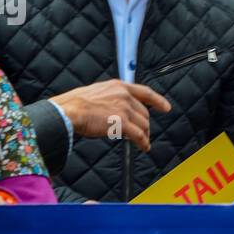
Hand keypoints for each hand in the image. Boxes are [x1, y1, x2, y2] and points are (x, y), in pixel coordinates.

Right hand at [51, 81, 171, 151]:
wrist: (68, 111)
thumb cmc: (74, 105)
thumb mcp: (95, 93)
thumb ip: (109, 98)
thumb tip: (114, 110)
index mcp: (118, 86)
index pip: (145, 92)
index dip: (158, 100)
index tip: (166, 107)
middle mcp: (124, 95)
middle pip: (144, 112)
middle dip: (145, 124)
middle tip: (143, 133)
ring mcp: (124, 108)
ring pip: (143, 124)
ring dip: (144, 135)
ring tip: (143, 142)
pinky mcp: (122, 123)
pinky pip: (139, 135)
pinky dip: (143, 142)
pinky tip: (144, 147)